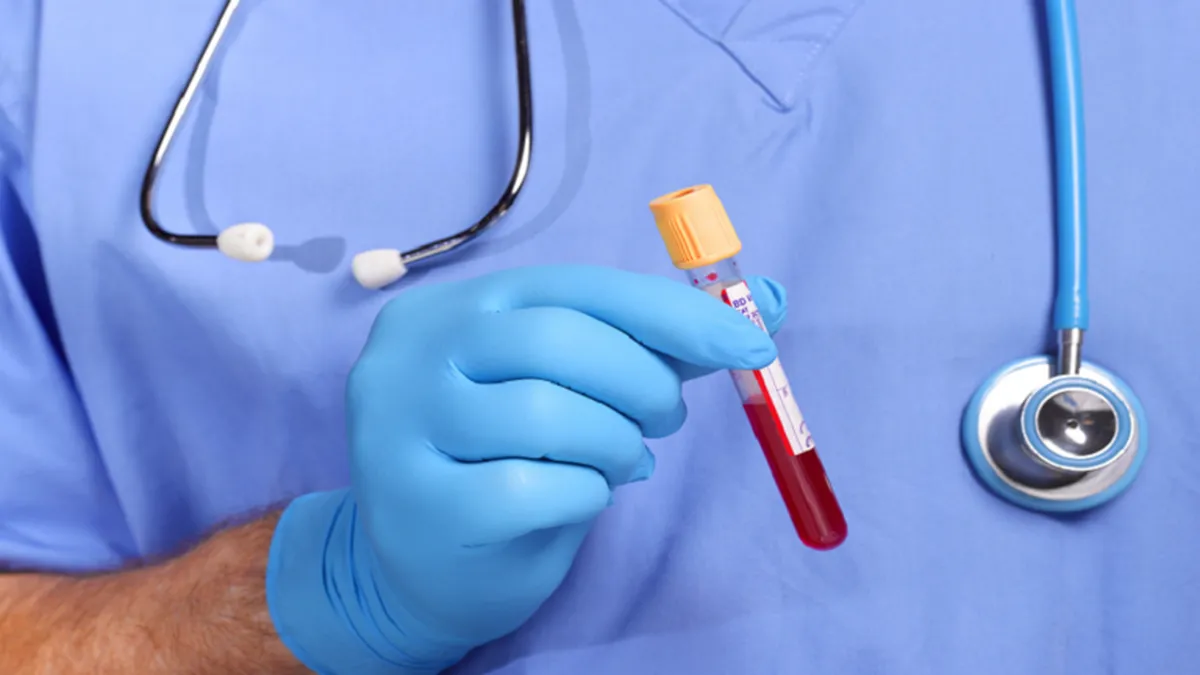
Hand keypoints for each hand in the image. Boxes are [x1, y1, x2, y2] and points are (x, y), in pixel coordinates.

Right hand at [266, 264, 787, 673]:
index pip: (576, 286)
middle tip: (666, 418)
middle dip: (642, 381)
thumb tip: (766, 298)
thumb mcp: (570, 388)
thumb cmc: (510, 460)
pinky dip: (584, 493)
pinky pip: (533, 489)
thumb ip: (655, 344)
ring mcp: (401, 426)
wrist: (422, 564)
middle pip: (557, 340)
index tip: (749, 342)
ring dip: (614, 444)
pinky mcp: (417, 502)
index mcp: (456, 306)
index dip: (670, 313)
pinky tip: (580, 497)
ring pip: (546, 414)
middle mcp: (413, 352)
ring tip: (619, 462)